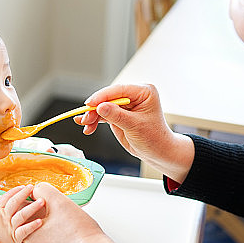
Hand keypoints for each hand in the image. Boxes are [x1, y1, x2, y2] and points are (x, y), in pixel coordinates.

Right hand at [0, 185, 44, 242]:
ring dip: (32, 207)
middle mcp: (5, 217)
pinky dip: (32, 226)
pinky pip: (24, 230)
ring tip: (41, 201)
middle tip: (32, 188)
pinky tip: (40, 221)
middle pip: (15, 202)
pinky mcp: (14, 237)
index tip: (22, 187)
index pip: (6, 197)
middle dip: (24, 193)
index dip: (15, 191)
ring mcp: (10, 227)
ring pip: (22, 214)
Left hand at [19, 183, 137, 242]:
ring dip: (51, 233)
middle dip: (45, 220)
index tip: (52, 207)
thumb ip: (43, 190)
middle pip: (33, 227)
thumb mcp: (60, 202)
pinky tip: (69, 241)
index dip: (40, 206)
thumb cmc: (80, 234)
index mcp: (27, 233)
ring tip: (67, 229)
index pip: (26, 214)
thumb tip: (36, 191)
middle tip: (62, 218)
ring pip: (41, 240)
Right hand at [76, 84, 194, 182]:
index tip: (89, 103)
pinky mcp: (118, 114)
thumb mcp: (135, 126)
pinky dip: (94, 121)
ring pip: (103, 106)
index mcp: (144, 92)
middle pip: (108, 97)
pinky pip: (103, 114)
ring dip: (92, 116)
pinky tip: (87, 126)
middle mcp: (134, 95)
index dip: (102, 96)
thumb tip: (100, 106)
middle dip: (95, 108)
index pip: (119, 90)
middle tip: (85, 118)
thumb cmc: (154, 138)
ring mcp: (125, 105)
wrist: (157, 152)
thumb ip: (117, 116)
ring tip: (85, 125)